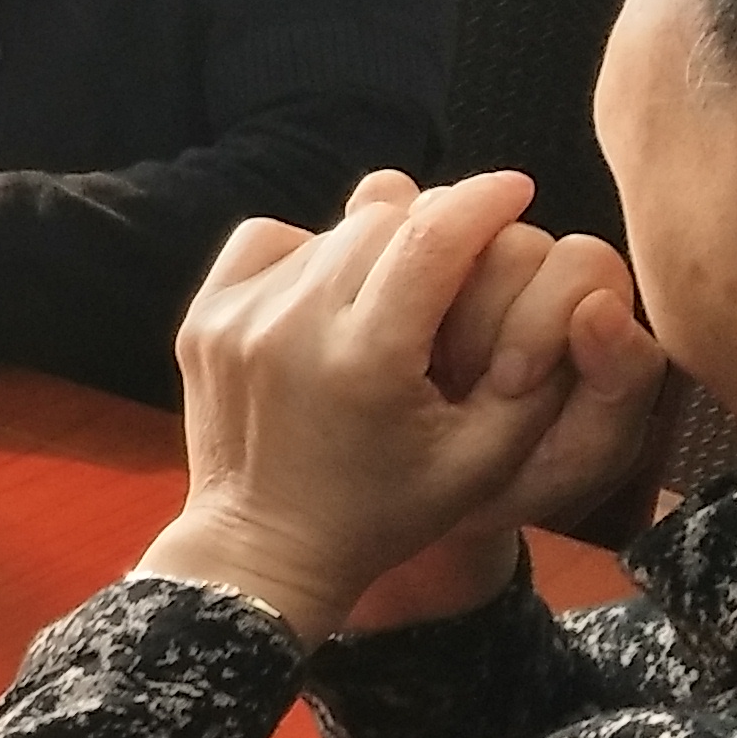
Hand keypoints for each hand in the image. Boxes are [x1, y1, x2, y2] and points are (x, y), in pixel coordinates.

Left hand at [138, 170, 663, 642]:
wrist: (266, 549)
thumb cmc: (388, 512)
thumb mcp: (486, 459)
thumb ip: (531, 360)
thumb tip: (535, 247)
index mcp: (366, 360)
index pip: (436, 234)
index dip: (485, 199)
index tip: (515, 188)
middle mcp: (291, 327)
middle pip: (384, 220)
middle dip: (435, 224)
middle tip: (464, 251)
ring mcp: (236, 319)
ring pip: (329, 229)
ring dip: (375, 243)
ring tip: (398, 292)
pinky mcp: (202, 318)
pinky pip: (268, 240)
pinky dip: (309, 254)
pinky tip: (330, 300)